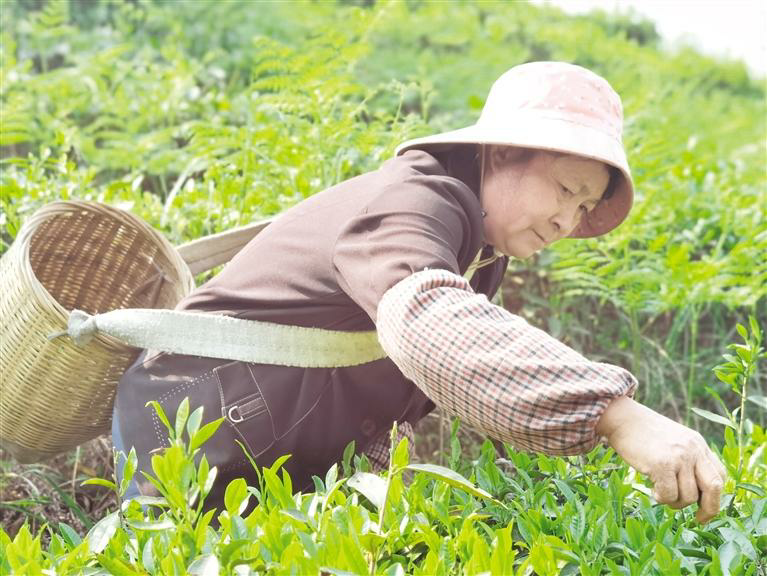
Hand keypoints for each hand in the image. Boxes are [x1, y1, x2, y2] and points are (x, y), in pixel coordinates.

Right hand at [595, 395, 726, 523]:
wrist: (623, 419)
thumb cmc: (644, 433)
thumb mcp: (675, 441)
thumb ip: (689, 459)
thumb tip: (695, 491)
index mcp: (699, 444)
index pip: (719, 476)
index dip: (716, 496)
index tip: (705, 509)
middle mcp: (693, 450)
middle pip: (714, 488)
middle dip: (709, 509)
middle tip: (699, 519)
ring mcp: (678, 457)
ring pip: (688, 496)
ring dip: (674, 502)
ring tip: (660, 493)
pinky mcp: (662, 464)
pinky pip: (669, 495)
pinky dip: (661, 498)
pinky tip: (652, 489)